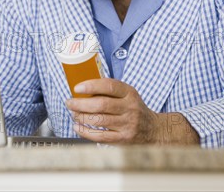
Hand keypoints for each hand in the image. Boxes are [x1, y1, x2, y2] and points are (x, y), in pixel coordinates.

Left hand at [65, 78, 199, 144]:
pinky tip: (77, 127)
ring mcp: (127, 124)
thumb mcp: (128, 95)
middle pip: (101, 104)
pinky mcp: (123, 139)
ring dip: (81, 117)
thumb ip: (110, 91)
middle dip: (80, 104)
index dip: (91, 86)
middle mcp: (129, 108)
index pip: (109, 86)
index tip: (77, 88)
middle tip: (70, 102)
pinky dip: (85, 132)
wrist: (153, 130)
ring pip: (98, 120)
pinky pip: (100, 136)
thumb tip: (82, 89)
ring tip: (73, 114)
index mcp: (129, 93)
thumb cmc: (134, 109)